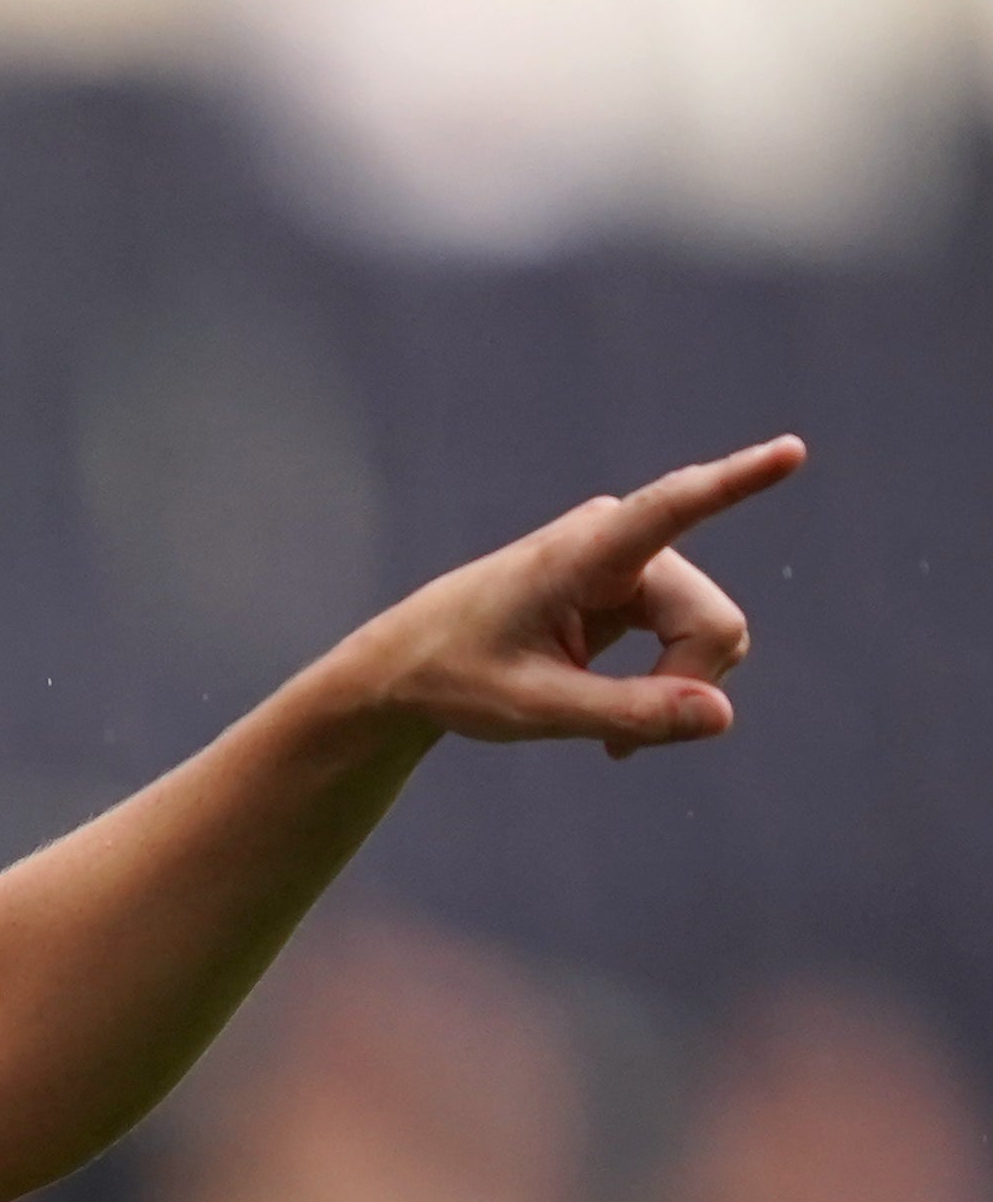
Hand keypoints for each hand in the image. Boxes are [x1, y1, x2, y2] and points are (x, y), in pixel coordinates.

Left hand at [345, 436, 804, 758]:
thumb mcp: (537, 710)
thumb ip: (628, 714)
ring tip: (609, 738)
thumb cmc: (457, 678)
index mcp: (585, 553)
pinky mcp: (631, 588)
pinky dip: (664, 687)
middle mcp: (619, 541)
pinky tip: (616, 729)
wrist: (409, 667)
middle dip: (685, 685)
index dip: (738, 483)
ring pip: (707, 633)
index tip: (792, 451)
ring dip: (674, 690)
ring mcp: (631, 562)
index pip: (675, 509)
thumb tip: (721, 718)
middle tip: (618, 750)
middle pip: (711, 621)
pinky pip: (685, 639)